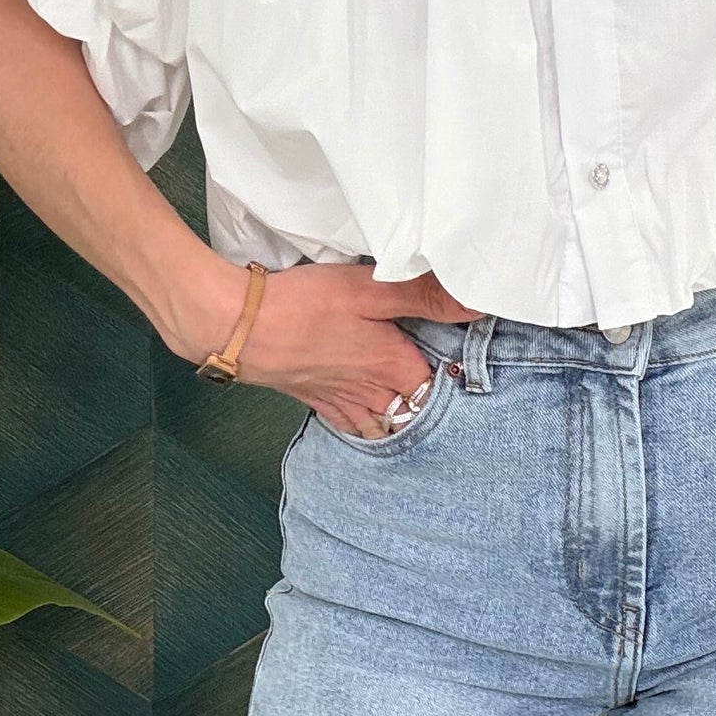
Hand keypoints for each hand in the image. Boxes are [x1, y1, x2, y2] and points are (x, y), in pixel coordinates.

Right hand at [169, 254, 481, 433]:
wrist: (237, 328)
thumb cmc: (302, 306)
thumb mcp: (369, 289)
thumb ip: (424, 295)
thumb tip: (479, 300)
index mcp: (395, 368)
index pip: (445, 383)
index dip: (458, 370)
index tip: (467, 356)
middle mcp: (374, 394)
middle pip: (418, 410)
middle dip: (433, 400)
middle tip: (448, 381)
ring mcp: (345, 403)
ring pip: (388, 424)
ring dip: (402, 415)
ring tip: (413, 399)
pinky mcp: (319, 403)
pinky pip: (355, 426)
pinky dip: (369, 424)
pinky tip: (372, 411)